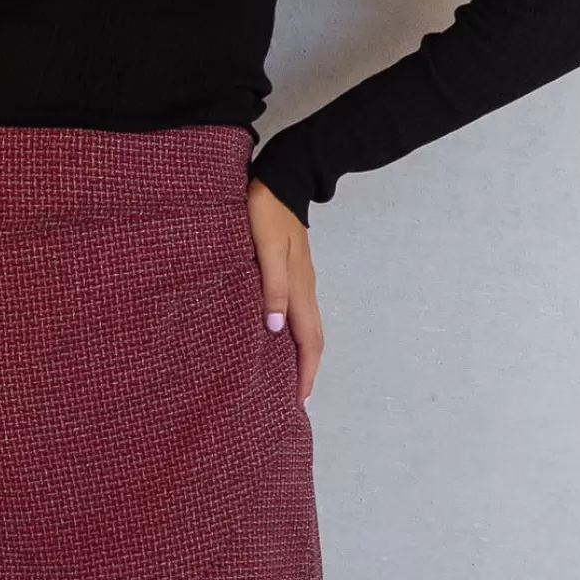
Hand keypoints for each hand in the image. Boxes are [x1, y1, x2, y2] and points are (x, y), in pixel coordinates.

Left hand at [247, 176, 322, 403]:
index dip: (305, 372)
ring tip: (289, 378)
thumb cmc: (266, 211)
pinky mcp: (294, 272)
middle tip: (296, 400)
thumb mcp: (265, 248)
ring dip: (302, 355)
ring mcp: (302, 280)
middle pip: (313, 339)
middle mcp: (305, 289)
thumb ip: (271, 286)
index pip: (309, 340)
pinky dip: (295, 335)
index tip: (299, 401)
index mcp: (299, 287)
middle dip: (307, 372)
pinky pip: (300, 313)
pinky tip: (281, 338)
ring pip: (308, 327)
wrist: (282, 179)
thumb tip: (276, 328)